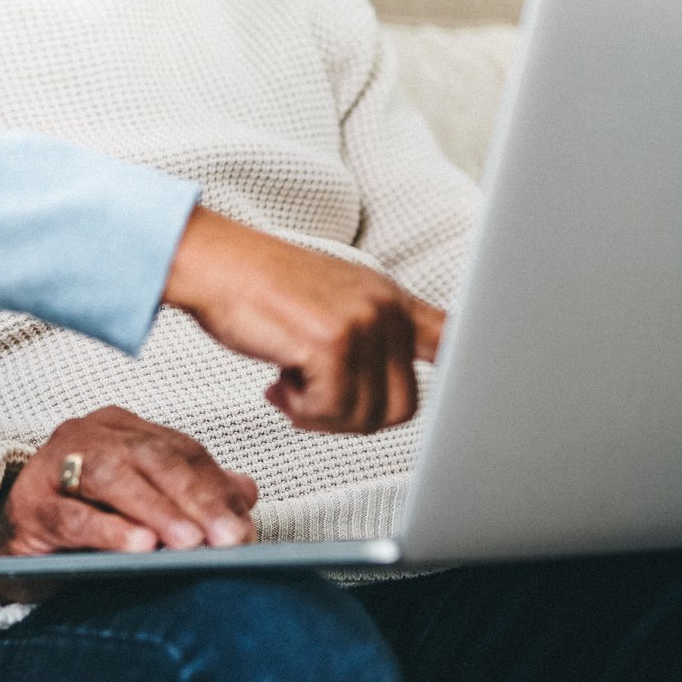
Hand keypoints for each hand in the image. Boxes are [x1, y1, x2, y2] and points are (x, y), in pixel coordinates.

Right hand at [0, 406, 257, 602]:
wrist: (16, 542)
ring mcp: (54, 464)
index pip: (179, 450)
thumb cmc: (84, 519)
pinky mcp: (31, 504)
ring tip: (190, 541)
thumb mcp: (144, 506)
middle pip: (151, 458)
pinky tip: (138, 545)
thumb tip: (246, 492)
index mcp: (121, 428)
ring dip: (157, 510)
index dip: (215, 486)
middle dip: (195, 497)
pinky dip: (109, 530)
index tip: (244, 526)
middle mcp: (88, 434)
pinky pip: (73, 515)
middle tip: (228, 537)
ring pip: (113, 476)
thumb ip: (193, 493)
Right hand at [162, 206, 443, 434]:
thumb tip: (394, 394)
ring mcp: (362, 323)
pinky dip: (300, 411)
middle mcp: (384, 308)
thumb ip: (369, 336)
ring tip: (290, 385)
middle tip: (313, 399)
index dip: (466, 373)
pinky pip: (331, 411)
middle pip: (403, 407)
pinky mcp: (332, 342)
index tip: (470, 397)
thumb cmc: (256, 288)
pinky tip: (278, 385)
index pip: (452, 339)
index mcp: (389, 298)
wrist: (211, 263)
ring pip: (367, 416)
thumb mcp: (330, 302)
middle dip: (353, 417)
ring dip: (320, 416)